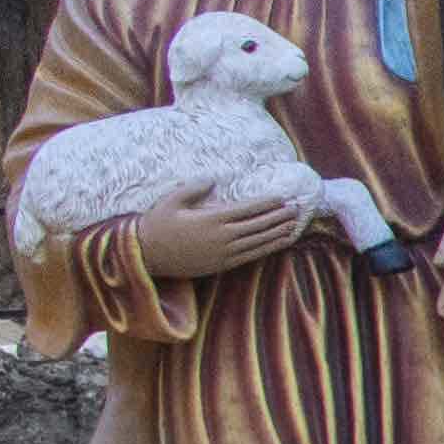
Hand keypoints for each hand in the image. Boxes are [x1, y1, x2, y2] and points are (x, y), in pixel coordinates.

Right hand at [135, 187, 307, 280]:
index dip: (266, 203)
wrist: (145, 255)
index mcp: (210, 219)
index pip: (246, 209)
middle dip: (279, 216)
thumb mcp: (171, 200)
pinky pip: (252, 255)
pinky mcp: (222, 265)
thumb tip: (214, 179)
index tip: (281, 197)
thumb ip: (193, 188)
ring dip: (278, 232)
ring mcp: (223, 253)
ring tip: (295, 224)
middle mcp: (221, 237)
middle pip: (258, 225)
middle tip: (298, 208)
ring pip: (258, 241)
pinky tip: (280, 242)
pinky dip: (269, 248)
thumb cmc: (157, 224)